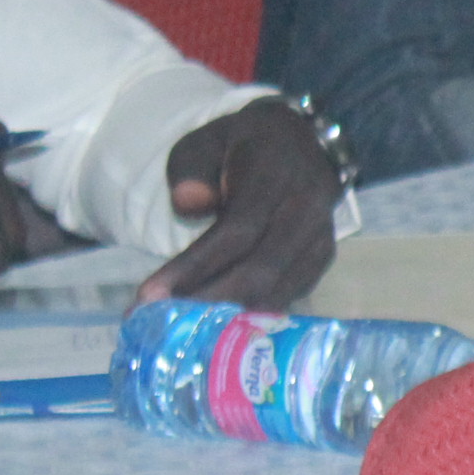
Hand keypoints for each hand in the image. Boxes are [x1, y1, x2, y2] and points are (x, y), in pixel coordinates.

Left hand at [141, 99, 341, 309]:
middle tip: (162, 325)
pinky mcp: (322, 259)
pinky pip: (288, 294)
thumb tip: (190, 205)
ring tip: (185, 334)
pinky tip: (219, 327)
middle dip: (208, 302)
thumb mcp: (206, 140)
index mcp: (276, 176)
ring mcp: (320, 238)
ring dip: (230, 317)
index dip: (195, 267)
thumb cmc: (244, 146)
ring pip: (278, 289)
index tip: (152, 295)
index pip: (237, 231)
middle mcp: (306, 210)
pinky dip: (254, 315)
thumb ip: (191, 168)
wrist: (306, 143)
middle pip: (260, 270)